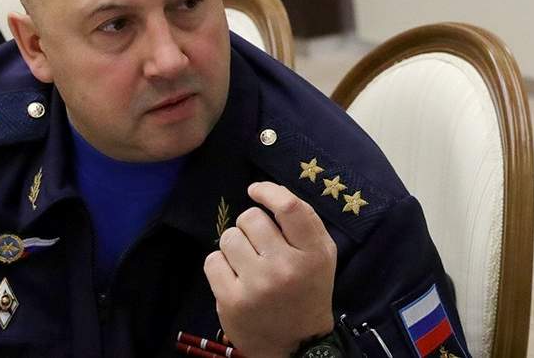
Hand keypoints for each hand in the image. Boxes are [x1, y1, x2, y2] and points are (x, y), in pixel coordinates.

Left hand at [204, 182, 337, 357]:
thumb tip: (267, 190)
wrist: (296, 344)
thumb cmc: (307, 289)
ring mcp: (257, 285)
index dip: (268, 191)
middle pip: (251, 218)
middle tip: (259, 247)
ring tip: (248, 265)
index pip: (289, 207)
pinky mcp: (232, 300)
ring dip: (234, 246)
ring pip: (228, 237)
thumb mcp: (321, 255)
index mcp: (313, 254)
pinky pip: (212, 260)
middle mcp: (286, 268)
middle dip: (250, 227)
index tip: (255, 190)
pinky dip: (220, 266)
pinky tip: (235, 279)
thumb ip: (303, 220)